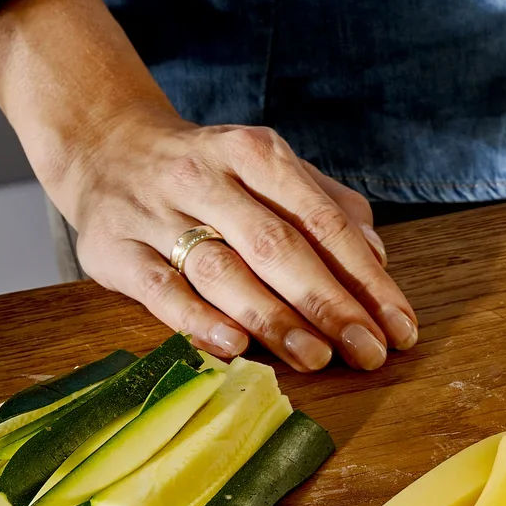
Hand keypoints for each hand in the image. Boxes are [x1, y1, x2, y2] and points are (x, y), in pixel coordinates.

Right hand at [0, 0, 416, 372]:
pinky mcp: (113, 248)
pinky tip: (236, 348)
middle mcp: (205, 177)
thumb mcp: (272, 170)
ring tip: (318, 359)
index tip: (399, 326)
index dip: (366, 277)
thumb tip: (376, 259)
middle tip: (369, 352)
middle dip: (329, 304)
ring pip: (222, 271)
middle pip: (277, 246)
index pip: (323, 220)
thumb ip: (328, 207)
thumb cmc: (213, 173)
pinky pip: (161, 289)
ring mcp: (155, 212)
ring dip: (274, 319)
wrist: (106, 147)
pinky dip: (198, 320)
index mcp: (254, 153)